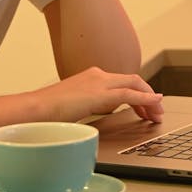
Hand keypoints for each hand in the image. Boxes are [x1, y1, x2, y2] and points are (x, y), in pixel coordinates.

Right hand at [40, 66, 163, 123]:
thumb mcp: (73, 106)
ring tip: (157, 114)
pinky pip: (130, 93)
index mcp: (91, 77)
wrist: (34, 110)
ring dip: (150, 99)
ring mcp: (98, 82)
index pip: (121, 81)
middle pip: (132, 80)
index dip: (138, 93)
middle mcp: (97, 75)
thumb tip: (97, 116)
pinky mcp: (99, 93)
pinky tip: (154, 104)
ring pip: (134, 84)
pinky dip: (145, 98)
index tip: (144, 107)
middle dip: (148, 95)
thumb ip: (88, 106)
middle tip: (156, 111)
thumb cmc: (47, 112)